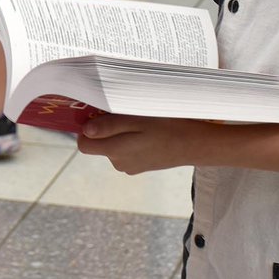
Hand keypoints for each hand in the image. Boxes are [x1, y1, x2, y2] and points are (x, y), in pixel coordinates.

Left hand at [77, 114, 206, 174]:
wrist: (195, 144)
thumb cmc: (167, 126)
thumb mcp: (137, 119)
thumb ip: (109, 126)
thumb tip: (85, 131)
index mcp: (115, 151)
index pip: (84, 145)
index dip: (86, 128)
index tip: (96, 114)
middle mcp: (119, 162)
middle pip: (99, 144)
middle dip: (105, 128)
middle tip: (123, 113)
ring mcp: (131, 166)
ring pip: (113, 145)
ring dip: (120, 133)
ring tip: (140, 122)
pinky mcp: (141, 166)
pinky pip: (127, 150)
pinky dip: (132, 140)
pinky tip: (148, 132)